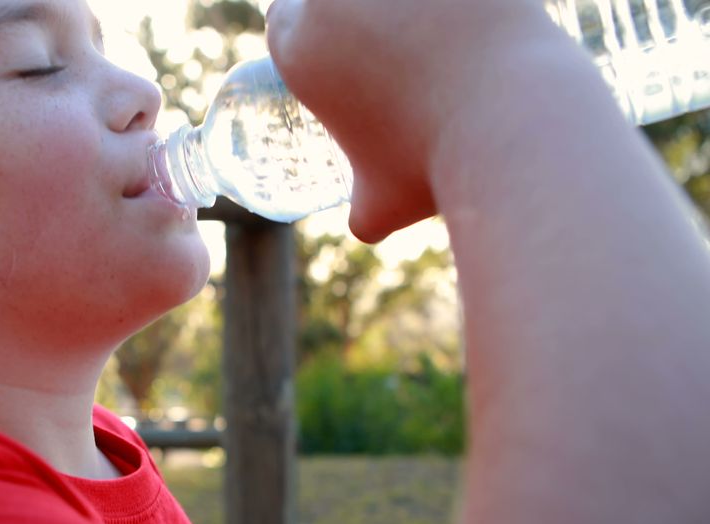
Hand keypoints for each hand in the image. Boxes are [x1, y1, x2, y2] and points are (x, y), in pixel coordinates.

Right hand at [266, 0, 566, 241]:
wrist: (514, 124)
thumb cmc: (436, 165)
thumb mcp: (386, 200)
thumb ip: (365, 210)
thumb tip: (366, 227)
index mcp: (297, 46)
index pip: (283, 20)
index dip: (307, 33)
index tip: (337, 50)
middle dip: (355, 14)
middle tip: (387, 42)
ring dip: (403, 8)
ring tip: (434, 29)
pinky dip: (461, 3)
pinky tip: (472, 15)